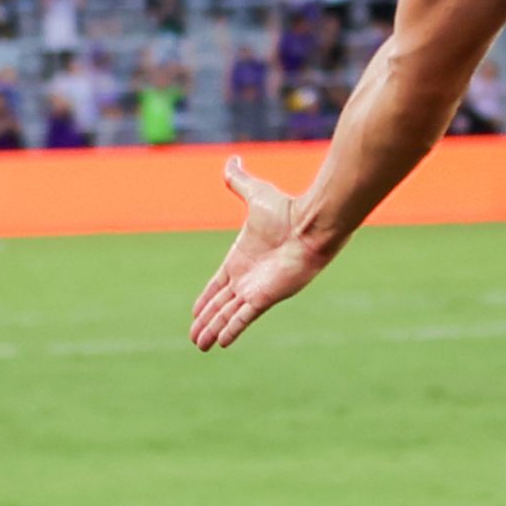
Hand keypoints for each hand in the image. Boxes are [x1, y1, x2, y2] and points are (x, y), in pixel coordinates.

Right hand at [191, 156, 331, 349]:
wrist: (312, 225)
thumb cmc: (288, 211)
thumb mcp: (256, 194)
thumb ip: (240, 182)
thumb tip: (232, 161)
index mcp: (241, 258)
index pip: (218, 284)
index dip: (206, 297)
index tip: (194, 311)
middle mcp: (247, 278)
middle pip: (220, 304)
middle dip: (206, 320)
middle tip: (194, 337)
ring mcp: (255, 289)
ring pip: (228, 315)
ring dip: (213, 329)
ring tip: (201, 345)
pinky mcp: (265, 298)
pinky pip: (243, 318)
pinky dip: (231, 330)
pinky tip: (221, 343)